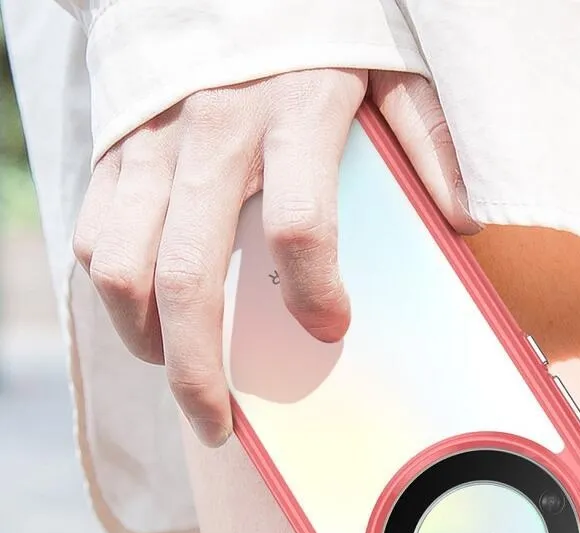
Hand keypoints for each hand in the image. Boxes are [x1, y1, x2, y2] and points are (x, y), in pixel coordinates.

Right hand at [73, 68, 477, 446]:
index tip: (332, 329)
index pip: (300, 226)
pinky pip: (94, 236)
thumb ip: (428, 139)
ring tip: (178, 373)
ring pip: (122, 269)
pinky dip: (114, 291)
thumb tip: (461, 221)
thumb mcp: (389, 67)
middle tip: (218, 422)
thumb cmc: (317, 28)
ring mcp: (152, 145)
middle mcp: (211, 134)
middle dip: (198, 370)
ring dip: (146, 341)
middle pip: (189, 277)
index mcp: (294, 115)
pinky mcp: (115, 149)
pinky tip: (148, 315)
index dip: (315, 291)